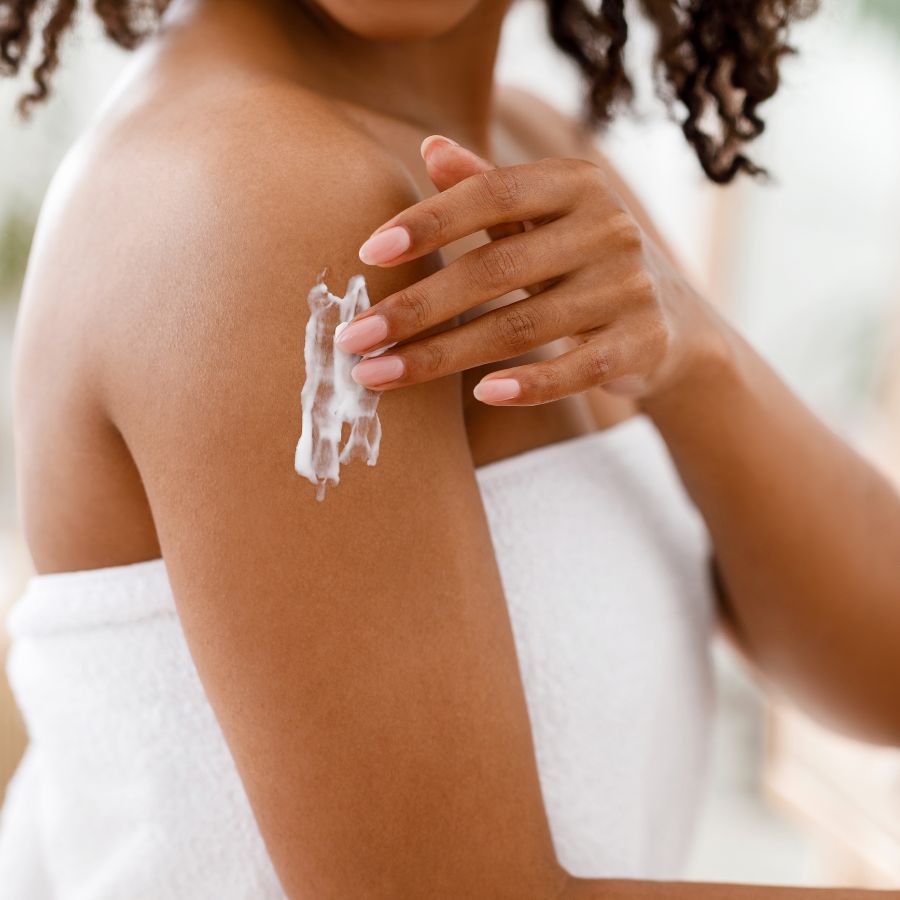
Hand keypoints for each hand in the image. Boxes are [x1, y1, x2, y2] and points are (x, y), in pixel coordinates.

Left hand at [337, 136, 722, 405]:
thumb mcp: (547, 216)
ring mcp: (629, 288)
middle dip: (416, 308)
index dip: (429, 221)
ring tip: (381, 376)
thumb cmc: (587, 261)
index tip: (368, 255)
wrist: (677, 322)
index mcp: (577, 185)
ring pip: (522, 327)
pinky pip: (578, 369)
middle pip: (495, 269)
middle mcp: (607, 228)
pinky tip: (483, 395)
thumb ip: (491, 188)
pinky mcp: (643, 343)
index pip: (492, 193)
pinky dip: (530, 384)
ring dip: (444, 357)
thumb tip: (431, 148)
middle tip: (354, 339)